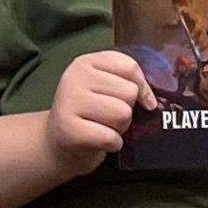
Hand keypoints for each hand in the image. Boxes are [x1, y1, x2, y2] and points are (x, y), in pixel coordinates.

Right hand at [44, 50, 150, 174]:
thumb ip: (128, 81)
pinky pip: (111, 137)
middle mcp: (74, 78)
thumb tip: (150, 102)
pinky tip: (98, 141)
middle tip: (107, 116)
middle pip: (129, 92)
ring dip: (120, 127)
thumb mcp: (103, 86)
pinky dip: (112, 144)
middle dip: (126, 109)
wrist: (56, 141)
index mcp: (84, 63)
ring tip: (103, 127)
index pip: (130, 67)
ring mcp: (69, 103)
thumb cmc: (88, 112)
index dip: (142, 87)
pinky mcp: (70, 130)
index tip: (136, 100)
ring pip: (123, 113)